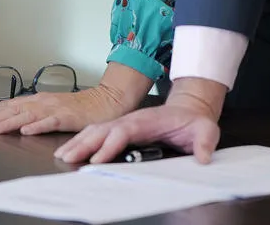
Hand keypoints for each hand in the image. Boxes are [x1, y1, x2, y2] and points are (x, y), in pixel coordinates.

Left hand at [0, 85, 136, 134]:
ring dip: (8, 122)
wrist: (108, 100)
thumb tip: (16, 123)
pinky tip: (26, 130)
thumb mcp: (54, 109)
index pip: (9, 106)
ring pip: (27, 115)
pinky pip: (50, 121)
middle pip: (12, 109)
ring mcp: (55, 108)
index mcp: (39, 100)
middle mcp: (43, 101)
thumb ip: (36, 114)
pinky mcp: (68, 116)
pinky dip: (37, 125)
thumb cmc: (81, 108)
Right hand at [55, 78, 226, 163]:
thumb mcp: (205, 130)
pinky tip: (73, 150)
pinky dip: (83, 141)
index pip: (123, 132)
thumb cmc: (194, 121)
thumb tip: (204, 158)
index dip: (109, 146)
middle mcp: (131, 120)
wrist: (190, 110)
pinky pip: (98, 134)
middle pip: (102, 130)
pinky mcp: (122, 129)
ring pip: (96, 131)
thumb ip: (205, 142)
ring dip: (79, 143)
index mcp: (146, 121)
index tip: (97, 160)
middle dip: (84, 144)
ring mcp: (125, 124)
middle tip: (67, 158)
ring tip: (64, 156)